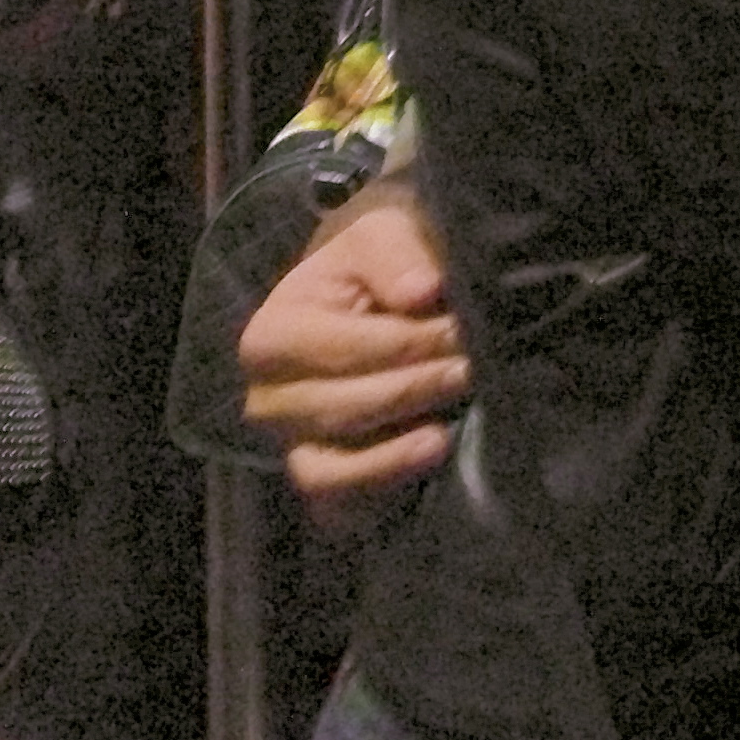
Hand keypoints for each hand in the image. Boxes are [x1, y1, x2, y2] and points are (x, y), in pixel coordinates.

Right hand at [240, 191, 470, 526]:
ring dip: (397, 448)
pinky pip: (338, 503)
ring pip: (335, 465)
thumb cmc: (376, 269)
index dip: (412, 342)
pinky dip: (380, 486)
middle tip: (472, 369)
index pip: (350, 349)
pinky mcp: (318, 479)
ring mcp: (288, 445)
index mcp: (272, 334)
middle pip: (345, 408)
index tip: (463, 328)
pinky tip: (425, 459)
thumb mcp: (382, 236)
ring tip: (447, 428)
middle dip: (415, 388)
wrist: (369, 304)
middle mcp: (267, 398)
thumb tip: (423, 291)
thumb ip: (395, 254)